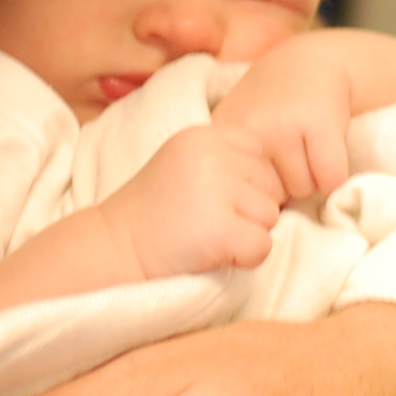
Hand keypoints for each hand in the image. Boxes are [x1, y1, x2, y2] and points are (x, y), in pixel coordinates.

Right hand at [102, 124, 283, 277]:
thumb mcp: (186, 165)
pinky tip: (211, 253)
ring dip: (245, 234)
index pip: (261, 155)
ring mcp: (217, 190)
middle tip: (206, 221)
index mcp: (204, 136)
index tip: (212, 201)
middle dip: (248, 211)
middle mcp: (212, 155)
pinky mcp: (221, 229)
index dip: (245, 185)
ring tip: (204, 235)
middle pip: (271, 186)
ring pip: (271, 217)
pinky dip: (244, 259)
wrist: (113, 249)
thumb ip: (226, 161)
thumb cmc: (154, 213)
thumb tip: (282, 179)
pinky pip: (262, 247)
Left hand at [211, 37, 357, 202]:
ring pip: (304, 191)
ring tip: (306, 147)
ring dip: (312, 179)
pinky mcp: (316, 123)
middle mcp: (248, 132)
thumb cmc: (271, 111)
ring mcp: (281, 126)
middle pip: (274, 199)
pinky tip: (329, 150)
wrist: (307, 64)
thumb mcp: (238, 136)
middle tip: (290, 152)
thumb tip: (245, 231)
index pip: (240, 202)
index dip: (259, 195)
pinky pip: (331, 179)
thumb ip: (231, 178)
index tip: (263, 174)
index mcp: (222, 140)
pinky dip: (336, 177)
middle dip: (286, 185)